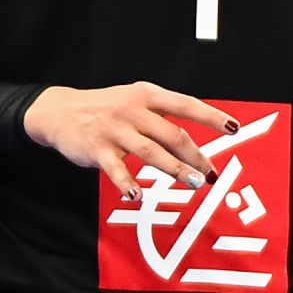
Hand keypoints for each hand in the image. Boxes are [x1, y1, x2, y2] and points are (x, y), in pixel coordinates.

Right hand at [22, 82, 238, 200]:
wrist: (59, 111)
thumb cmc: (106, 109)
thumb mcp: (134, 100)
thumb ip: (161, 116)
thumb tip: (194, 144)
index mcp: (146, 95)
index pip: (185, 104)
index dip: (211, 116)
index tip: (234, 127)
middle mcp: (132, 110)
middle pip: (173, 134)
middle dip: (196, 157)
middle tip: (211, 174)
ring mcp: (115, 130)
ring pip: (151, 153)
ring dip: (175, 170)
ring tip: (194, 184)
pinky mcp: (97, 150)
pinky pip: (117, 170)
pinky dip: (128, 185)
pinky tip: (138, 197)